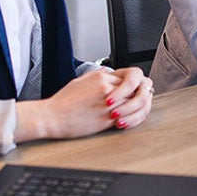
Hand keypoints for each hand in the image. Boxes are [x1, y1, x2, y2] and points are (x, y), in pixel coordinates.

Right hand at [16, 68, 153, 140]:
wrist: (53, 116)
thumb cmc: (63, 102)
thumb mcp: (81, 80)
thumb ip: (98, 76)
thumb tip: (108, 73)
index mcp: (102, 75)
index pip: (131, 76)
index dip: (136, 85)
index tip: (135, 91)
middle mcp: (108, 86)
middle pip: (139, 85)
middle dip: (143, 94)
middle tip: (141, 101)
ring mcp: (109, 101)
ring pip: (137, 102)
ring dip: (138, 109)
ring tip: (133, 113)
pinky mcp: (107, 117)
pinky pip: (129, 117)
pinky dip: (131, 121)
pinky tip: (123, 122)